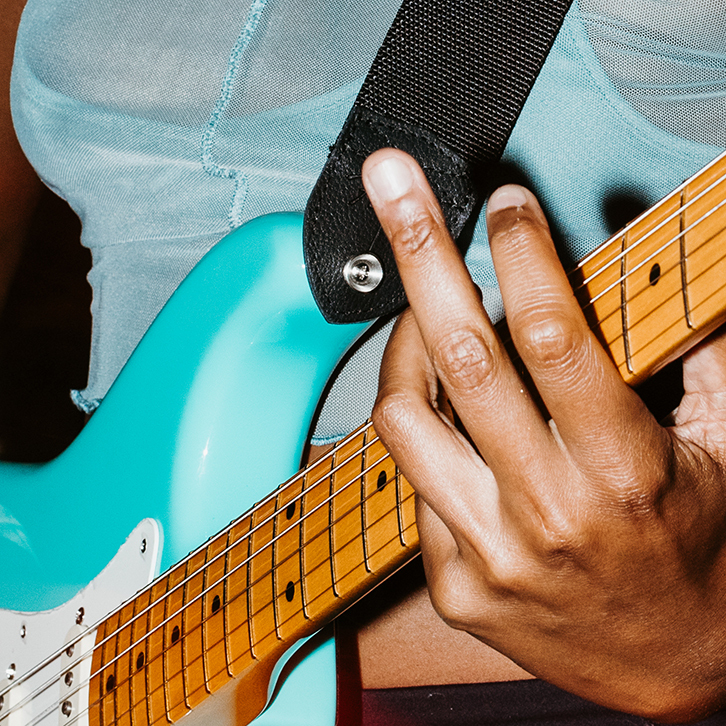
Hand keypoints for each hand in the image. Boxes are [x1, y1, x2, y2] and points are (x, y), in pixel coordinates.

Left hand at [361, 148, 725, 721]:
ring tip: (419, 312)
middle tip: (390, 183)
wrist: (676, 670)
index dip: (523, 254)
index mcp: (625, 472)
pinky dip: (420, 428)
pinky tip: (444, 415)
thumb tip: (675, 279)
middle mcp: (549, 512)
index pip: (556, 338)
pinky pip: (411, 480)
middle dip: (420, 251)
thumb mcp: (722, 451)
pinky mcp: (455, 584)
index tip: (504, 201)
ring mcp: (491, 554)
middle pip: (462, 357)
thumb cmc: (699, 551)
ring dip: (401, 345)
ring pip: (407, 419)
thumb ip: (699, 362)